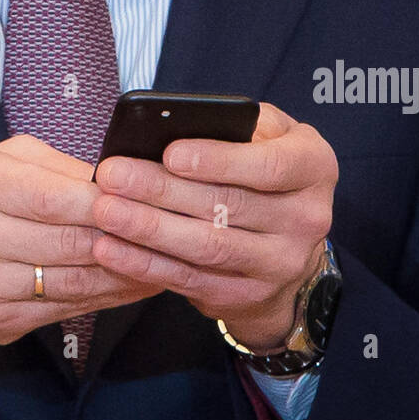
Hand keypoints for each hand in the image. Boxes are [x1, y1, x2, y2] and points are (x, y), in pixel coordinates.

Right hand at [0, 134, 162, 348]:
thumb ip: (53, 167)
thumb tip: (116, 178)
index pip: (55, 196)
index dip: (106, 200)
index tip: (146, 196)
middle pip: (70, 241)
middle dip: (126, 236)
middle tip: (169, 228)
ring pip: (75, 280)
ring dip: (127, 271)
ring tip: (165, 257)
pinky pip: (66, 308)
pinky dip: (107, 296)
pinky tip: (135, 283)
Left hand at [91, 102, 337, 350]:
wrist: (289, 245)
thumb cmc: (266, 170)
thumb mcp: (270, 135)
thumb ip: (236, 125)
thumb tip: (176, 124)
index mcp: (313, 168)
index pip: (268, 166)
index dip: (218, 160)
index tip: (169, 153)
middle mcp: (307, 219)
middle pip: (227, 206)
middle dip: (162, 190)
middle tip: (112, 175)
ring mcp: (279, 264)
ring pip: (206, 246)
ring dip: (148, 229)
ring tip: (105, 210)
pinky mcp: (247, 295)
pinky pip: (190, 279)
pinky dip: (146, 265)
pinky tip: (112, 247)